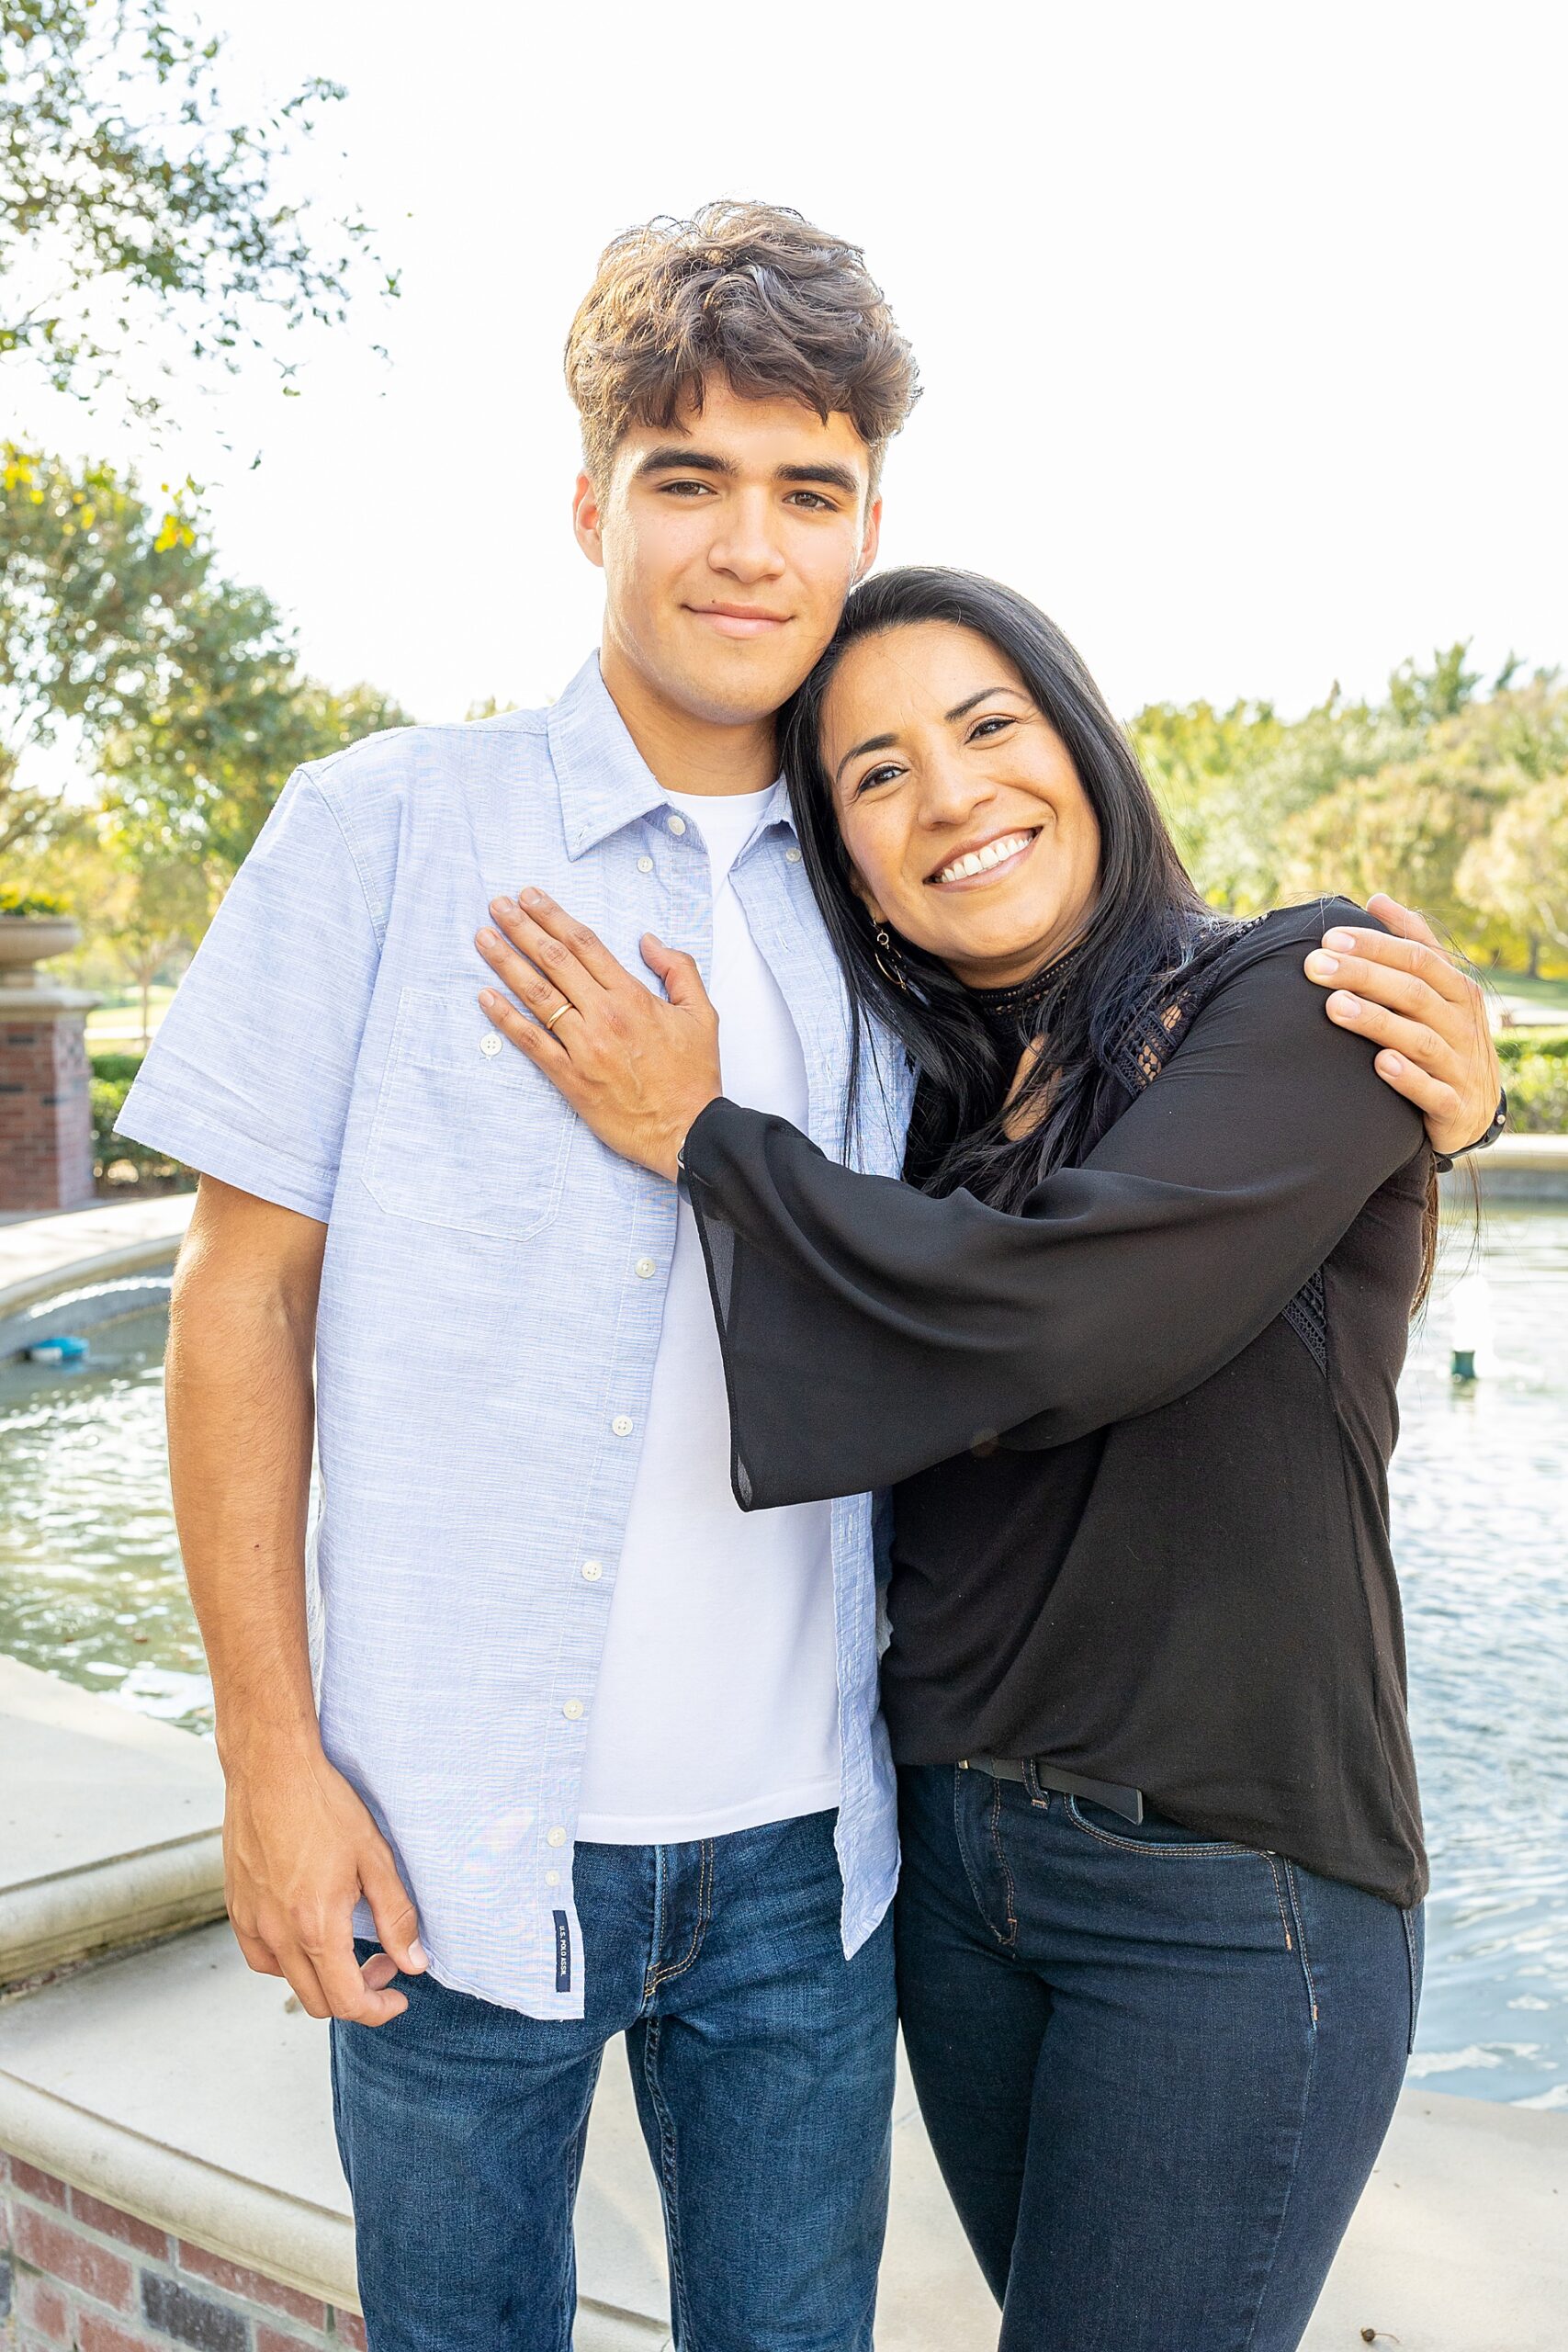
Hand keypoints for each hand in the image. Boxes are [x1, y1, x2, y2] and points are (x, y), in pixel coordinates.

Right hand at [222, 1735, 426, 2024]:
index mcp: (316, 1926)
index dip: (378, 2010)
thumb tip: (414, 1963)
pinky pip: (261, 1957)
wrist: (271, 1769)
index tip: (397, 1996)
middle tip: (382, 1962)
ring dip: (321, 1980)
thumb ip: (396, 1916)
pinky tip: (306, 1934)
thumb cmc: (324, 1805)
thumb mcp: (375, 1857)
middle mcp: (279, 1934)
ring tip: (346, 1946)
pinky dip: (286, 1961)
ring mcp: (252, 1923)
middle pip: (317, 2002)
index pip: (347, 2001)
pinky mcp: (236, 1908)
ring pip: (287, 1982)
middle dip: (356, 1995)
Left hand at [475, 889, 720, 1180]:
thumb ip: (679, 970)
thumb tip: (649, 940)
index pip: (584, 944)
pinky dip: (506, 1017)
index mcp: (632, 996)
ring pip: (537, 994)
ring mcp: (583, 1046)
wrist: (687, 1130)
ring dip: (506, 962)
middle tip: (497, 905)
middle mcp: (604, 1015)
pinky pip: (531, 1042)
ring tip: (483, 938)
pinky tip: (485, 996)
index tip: (530, 897)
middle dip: (522, 928)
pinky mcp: (570, 1077)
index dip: (553, 916)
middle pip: (554, 960)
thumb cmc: (693, 1076)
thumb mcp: (702, 1015)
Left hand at [1303, 893, 1501, 1156]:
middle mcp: (1463, 1025)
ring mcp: (1461, 1067)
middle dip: (1364, 976)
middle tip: (1316, 966)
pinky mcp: (1455, 1107)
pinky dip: (1408, 1078)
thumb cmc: (1445, 1038)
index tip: (1328, 938)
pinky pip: (1433, 1092)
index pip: (1418, 958)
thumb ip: (1413, 945)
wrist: (1473, 1110)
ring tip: (1334, 1007)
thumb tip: (1378, 898)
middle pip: (1414, 993)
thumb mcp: (1438, 990)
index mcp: (1458, 991)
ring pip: (1420, 1039)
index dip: (1374, 946)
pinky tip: (1379, 1063)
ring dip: (1377, 1021)